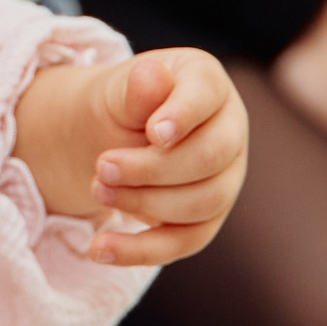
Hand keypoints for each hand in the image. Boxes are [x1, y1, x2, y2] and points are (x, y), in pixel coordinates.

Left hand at [18, 48, 249, 267]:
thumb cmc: (121, 104)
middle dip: (152, 169)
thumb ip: (136, 88)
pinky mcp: (207, 217)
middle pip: (208, 158)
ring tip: (96, 189)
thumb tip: (153, 75)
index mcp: (208, 83)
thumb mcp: (117, 89)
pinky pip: (184, 242)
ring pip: (203, 204)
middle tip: (101, 167)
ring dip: (144, 204)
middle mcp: (230, 130)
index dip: (183, 115)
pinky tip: (99, 249)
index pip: (207, 96)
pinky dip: (140, 250)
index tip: (153, 133)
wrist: (110, 135)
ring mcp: (225, 177)